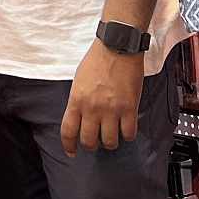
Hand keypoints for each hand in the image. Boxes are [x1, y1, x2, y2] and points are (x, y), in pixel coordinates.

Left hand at [61, 40, 143, 155]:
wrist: (117, 46)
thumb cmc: (98, 59)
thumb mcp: (78, 80)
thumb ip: (78, 101)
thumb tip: (81, 118)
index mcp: (76, 100)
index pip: (68, 131)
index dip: (69, 145)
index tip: (72, 151)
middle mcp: (92, 108)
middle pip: (89, 141)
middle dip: (91, 145)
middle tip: (96, 142)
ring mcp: (111, 110)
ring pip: (109, 142)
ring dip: (110, 142)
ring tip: (112, 134)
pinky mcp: (129, 108)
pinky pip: (128, 133)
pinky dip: (127, 135)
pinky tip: (126, 129)